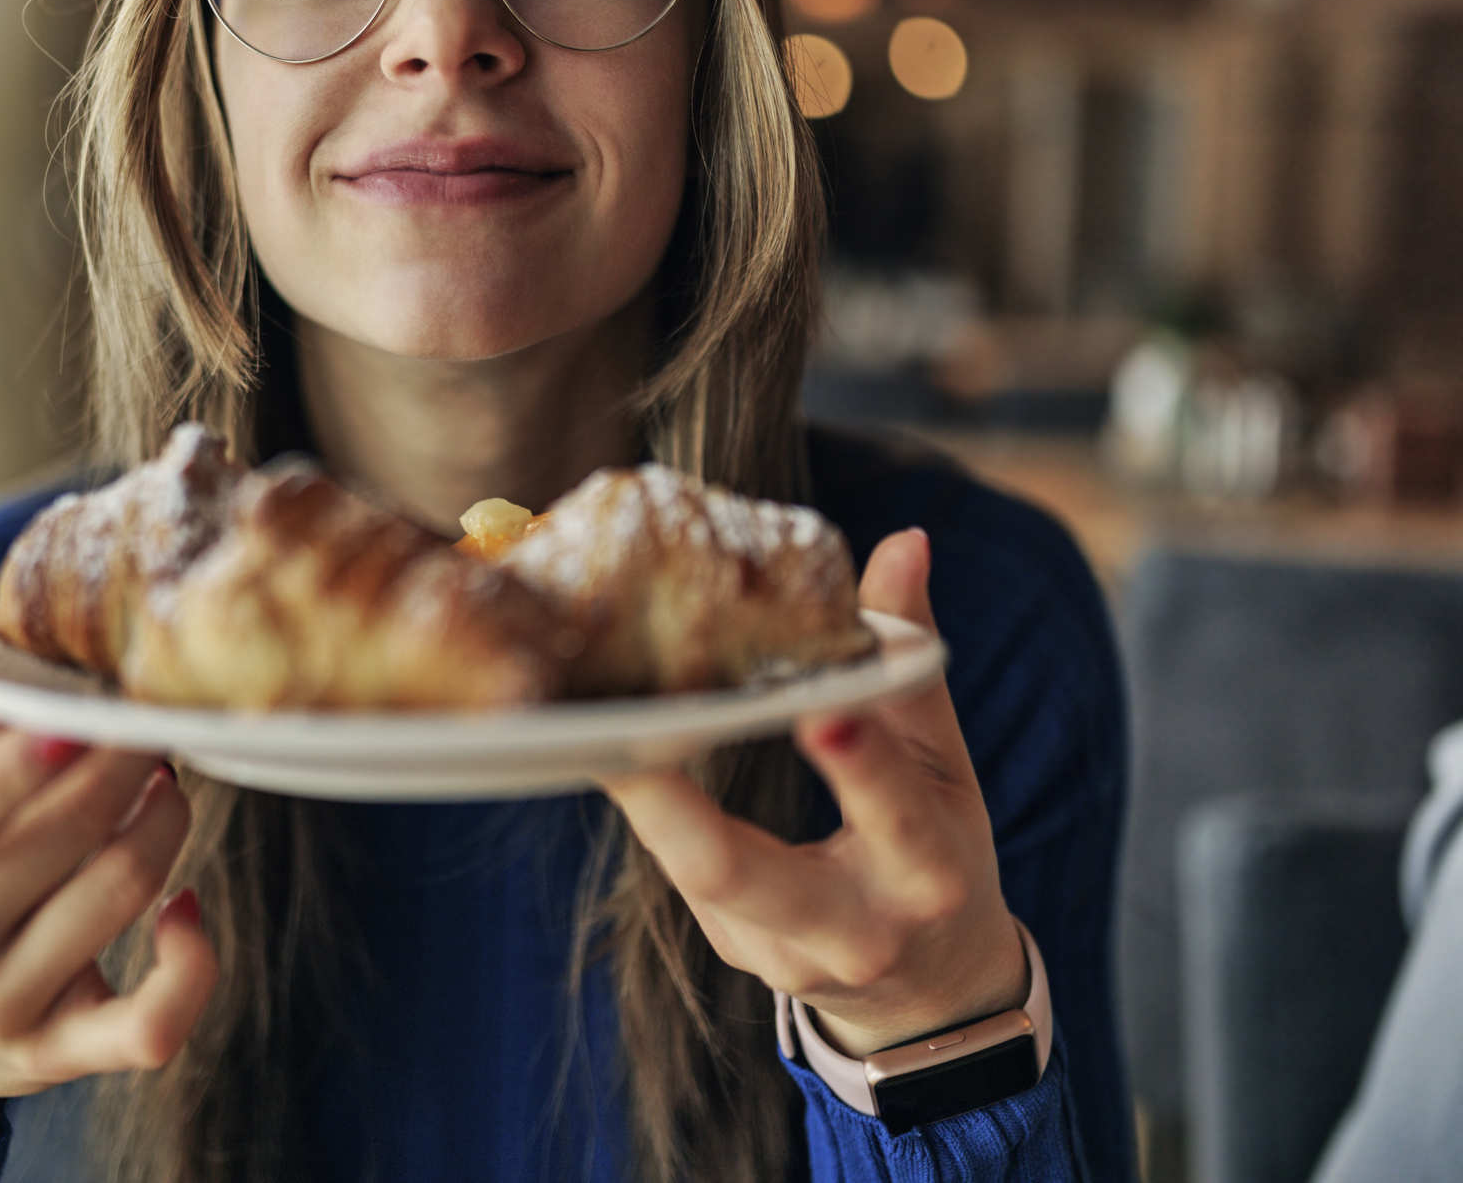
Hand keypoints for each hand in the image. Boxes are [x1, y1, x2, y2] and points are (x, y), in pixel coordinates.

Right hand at [0, 708, 216, 1177]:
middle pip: (63, 841)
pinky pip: (151, 1024)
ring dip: (165, 822)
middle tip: (150, 722)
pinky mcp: (56, 1058)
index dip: (19, 766)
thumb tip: (49, 643)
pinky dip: (191, 962)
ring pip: (120, 897)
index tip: (80, 718)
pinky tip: (187, 906)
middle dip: (126, 766)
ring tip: (166, 785)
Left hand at [599, 529, 1025, 1057]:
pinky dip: (653, 808)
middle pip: (748, 877)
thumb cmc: (938, 849)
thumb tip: (905, 541)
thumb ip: (912, 660)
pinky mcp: (734, 952)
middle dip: (681, 815)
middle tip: (623, 740)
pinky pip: (682, 872)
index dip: (860, 763)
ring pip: (696, 878)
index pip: (895, 813)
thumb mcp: (943, 765)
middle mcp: (855, 930)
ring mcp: (783, 955)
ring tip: (586, 723)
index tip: (823, 707)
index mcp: (927, 872)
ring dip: (643, 801)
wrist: (932, 988)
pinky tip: (611, 746)